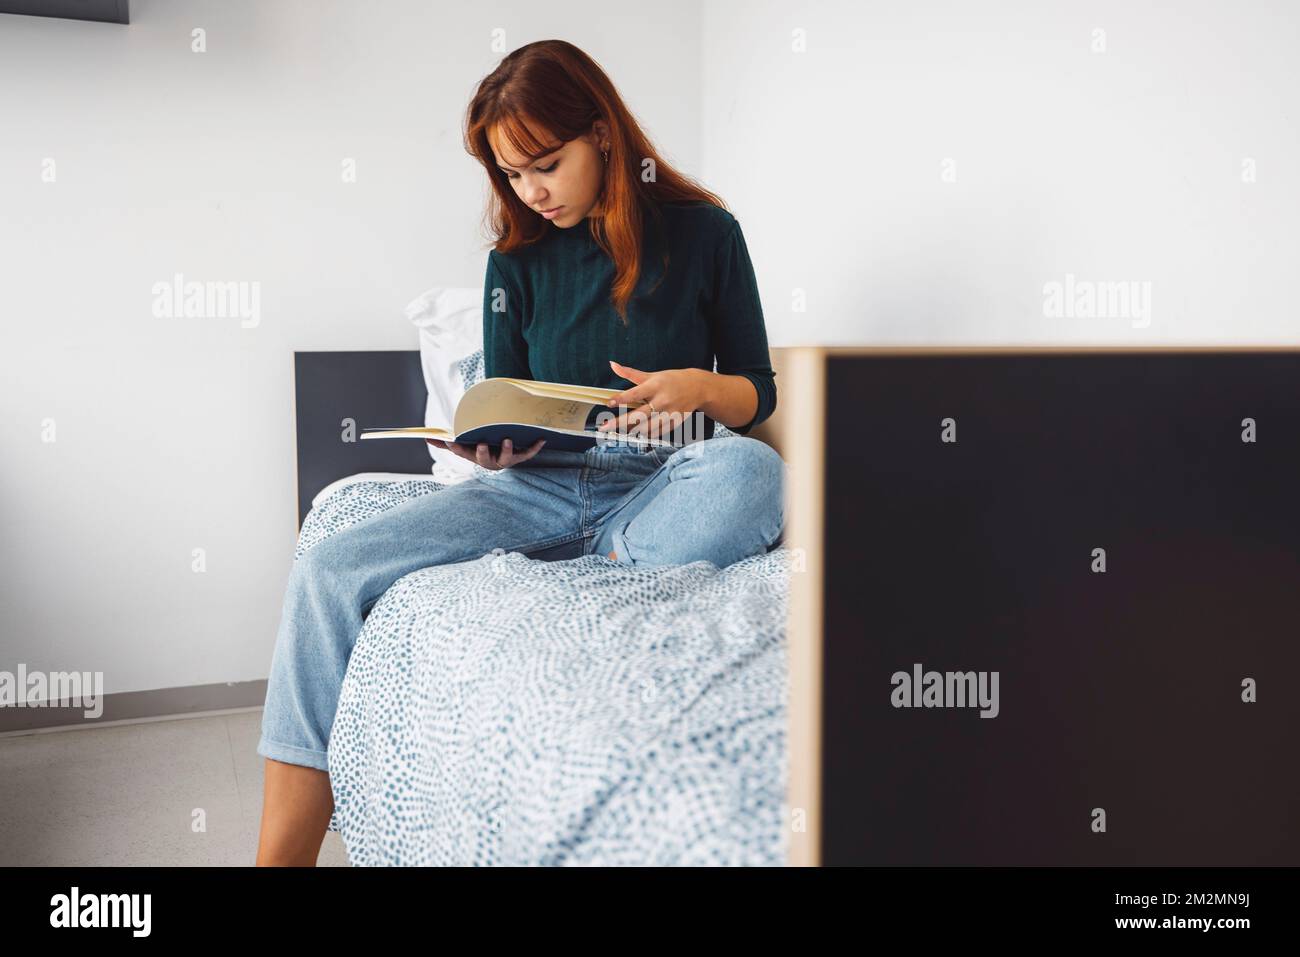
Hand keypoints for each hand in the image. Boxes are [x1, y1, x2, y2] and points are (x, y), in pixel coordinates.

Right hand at [426, 437, 545, 469]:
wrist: (503, 458)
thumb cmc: (481, 448)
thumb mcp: (464, 446)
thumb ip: (446, 443)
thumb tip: (426, 438)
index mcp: (474, 456)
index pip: (462, 452)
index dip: (457, 448)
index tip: (451, 441)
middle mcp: (489, 460)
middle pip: (484, 459)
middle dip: (483, 452)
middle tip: (482, 444)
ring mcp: (505, 459)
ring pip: (507, 457)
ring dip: (507, 449)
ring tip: (507, 440)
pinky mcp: (519, 457)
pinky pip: (528, 453)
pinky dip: (535, 447)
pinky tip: (542, 439)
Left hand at [598, 361, 705, 440]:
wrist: (697, 388)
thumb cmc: (671, 380)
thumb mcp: (652, 375)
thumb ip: (631, 373)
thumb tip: (613, 365)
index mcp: (655, 386)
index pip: (635, 393)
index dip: (621, 399)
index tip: (608, 403)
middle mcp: (661, 401)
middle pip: (638, 415)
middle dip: (619, 423)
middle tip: (604, 428)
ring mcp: (668, 414)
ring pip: (646, 428)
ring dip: (631, 431)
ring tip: (619, 432)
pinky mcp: (674, 423)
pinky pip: (657, 433)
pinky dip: (645, 435)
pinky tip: (637, 434)